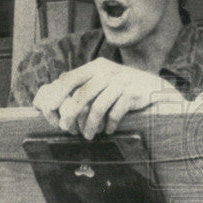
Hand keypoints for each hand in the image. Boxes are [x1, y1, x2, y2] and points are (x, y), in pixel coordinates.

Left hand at [33, 58, 184, 138]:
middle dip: (71, 114)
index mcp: (95, 67)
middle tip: (66, 129)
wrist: (153, 87)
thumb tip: (56, 96)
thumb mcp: (103, 79)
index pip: (70, 78)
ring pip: (98, 107)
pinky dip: (109, 125)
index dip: (58, 95)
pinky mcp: (132, 94)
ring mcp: (120, 82)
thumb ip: (84, 84)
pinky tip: (107, 131)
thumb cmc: (122, 87)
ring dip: (90, 124)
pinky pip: (115, 113)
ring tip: (88, 136)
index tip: (49, 109)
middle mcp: (106, 72)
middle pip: (82, 94)